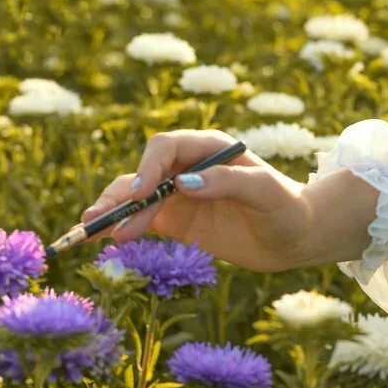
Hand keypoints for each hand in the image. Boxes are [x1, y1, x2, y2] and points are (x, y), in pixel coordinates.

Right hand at [82, 130, 314, 272]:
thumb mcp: (264, 193)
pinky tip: (103, 240)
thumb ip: (226, 182)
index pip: (165, 148)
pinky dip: (122, 228)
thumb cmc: (287, 208)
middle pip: (142, 174)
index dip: (148, 168)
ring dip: (113, 213)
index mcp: (208, 147)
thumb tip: (184, 183)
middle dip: (119, 195)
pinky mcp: (178, 220)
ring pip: (135, 198)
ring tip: (90, 233)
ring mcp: (180, 194)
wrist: (297, 237)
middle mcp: (188, 167)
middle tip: (99, 219)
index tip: (142, 194)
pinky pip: (142, 220)